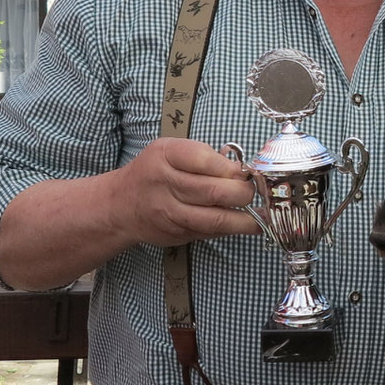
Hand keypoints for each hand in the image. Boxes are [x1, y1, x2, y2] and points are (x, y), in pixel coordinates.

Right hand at [118, 138, 261, 246]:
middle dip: (243, 193)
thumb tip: (242, 170)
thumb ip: (204, 156)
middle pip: (214, 191)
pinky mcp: (177, 234)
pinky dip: (231, 229)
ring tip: (263, 217)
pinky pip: (210, 232)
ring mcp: (170, 212)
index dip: (231, 168)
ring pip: (215, 219)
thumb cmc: (155, 171)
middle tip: (256, 191)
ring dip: (245, 220)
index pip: (204, 160)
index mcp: (166, 155)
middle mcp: (165, 184)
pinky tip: (247, 225)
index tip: (246, 171)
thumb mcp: (171, 150)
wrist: (120, 205)